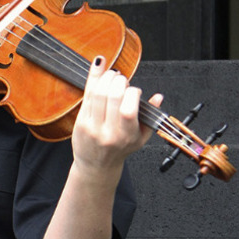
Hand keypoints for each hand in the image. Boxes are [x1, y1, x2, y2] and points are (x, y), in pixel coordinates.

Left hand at [71, 55, 161, 175]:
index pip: (128, 109)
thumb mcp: (141, 138)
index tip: (134, 91)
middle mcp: (108, 132)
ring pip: (97, 93)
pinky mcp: (80, 122)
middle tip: (122, 79)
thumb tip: (158, 97)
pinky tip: (99, 72)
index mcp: (126, 136)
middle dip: (119, 80)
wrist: (97, 166)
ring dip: (106, 78)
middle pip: (112, 96)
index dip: (132, 92)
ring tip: (112, 75)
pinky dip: (93, 80)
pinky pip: (87, 96)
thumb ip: (150, 116)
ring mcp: (92, 127)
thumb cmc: (120, 150)